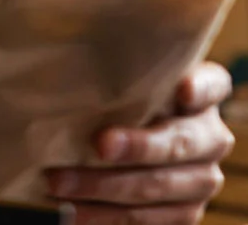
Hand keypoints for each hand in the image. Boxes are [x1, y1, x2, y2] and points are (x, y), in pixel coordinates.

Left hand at [45, 62, 234, 224]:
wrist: (131, 139)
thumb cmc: (119, 92)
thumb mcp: (125, 75)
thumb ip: (116, 70)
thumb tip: (66, 61)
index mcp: (205, 93)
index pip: (211, 85)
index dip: (198, 89)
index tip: (181, 90)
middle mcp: (211, 137)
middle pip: (178, 143)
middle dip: (137, 146)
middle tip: (99, 143)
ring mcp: (201, 179)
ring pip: (156, 187)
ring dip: (104, 186)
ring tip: (60, 182)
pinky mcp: (184, 212)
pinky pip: (146, 220)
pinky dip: (105, 216)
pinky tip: (71, 210)